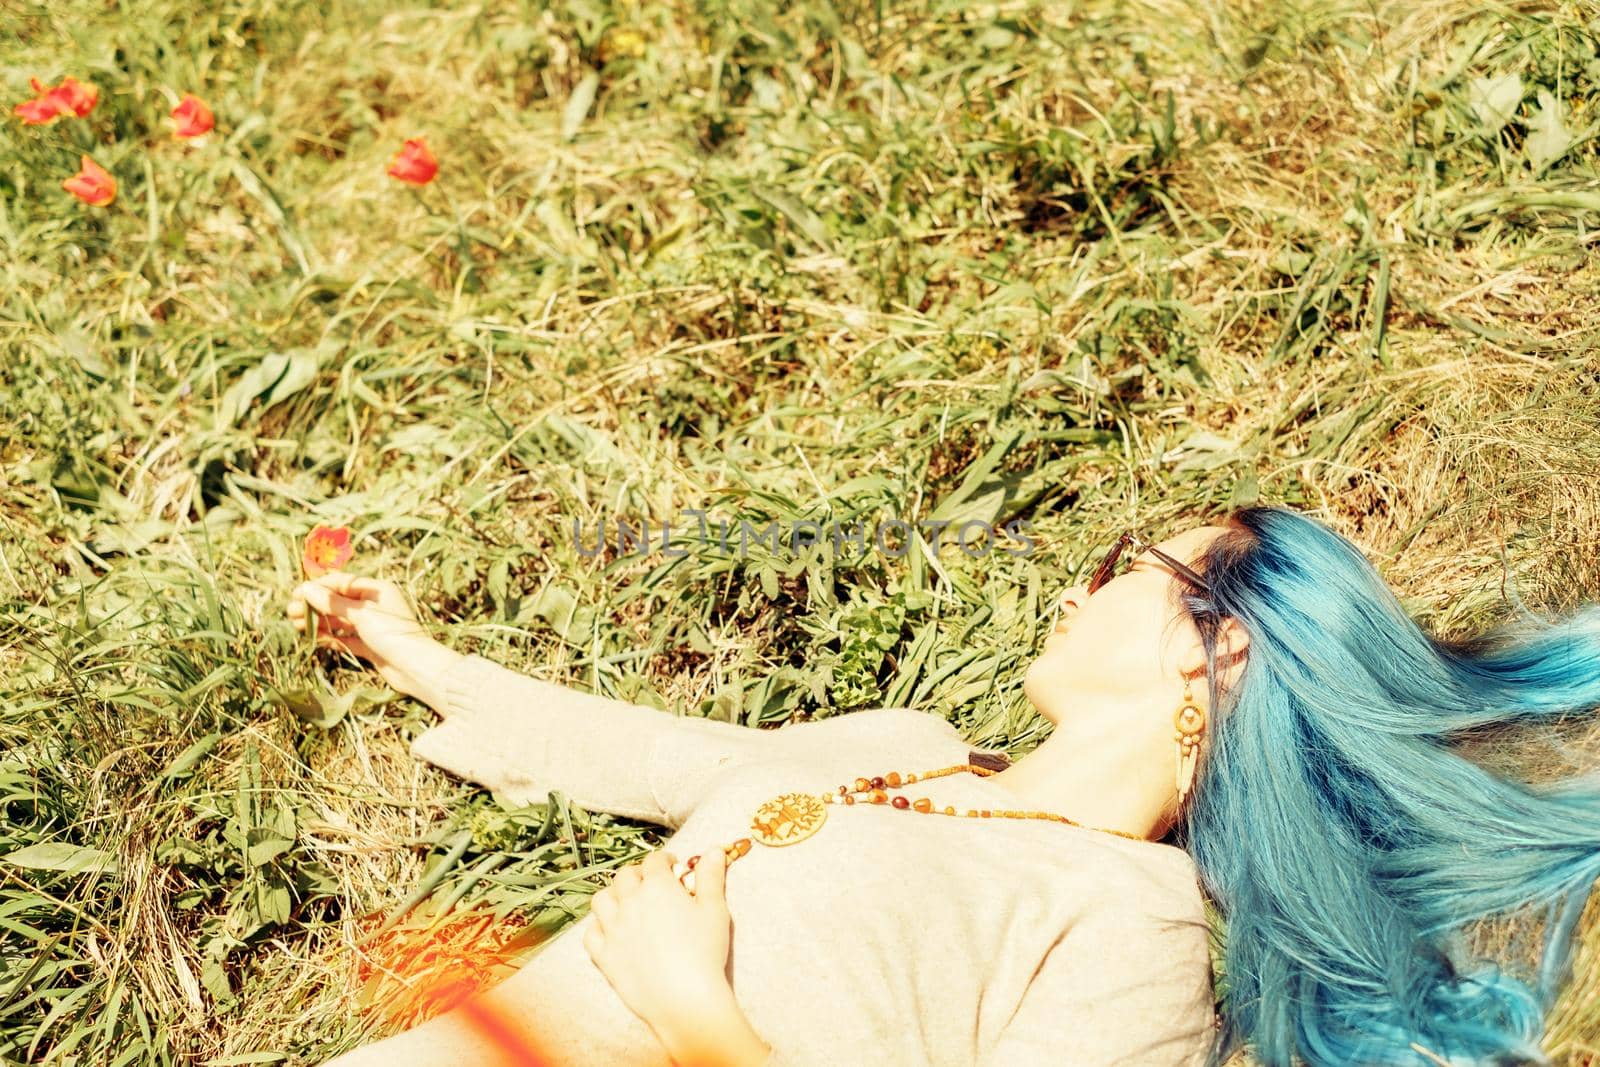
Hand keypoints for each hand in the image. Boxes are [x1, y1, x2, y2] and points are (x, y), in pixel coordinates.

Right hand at [287, 573, 453, 706]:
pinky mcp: (371, 645)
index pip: (343, 583)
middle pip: (339, 602)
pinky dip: (331, 637)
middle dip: (315, 606)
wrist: (415, 668)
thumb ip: (333, 603)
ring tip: (296, 625)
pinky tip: (314, 638)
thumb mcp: (361, 615)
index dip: (318, 587)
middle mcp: (374, 606)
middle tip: (291, 612)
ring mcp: (372, 626)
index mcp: (376, 590)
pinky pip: (346, 638)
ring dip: (319, 622)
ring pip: (340, 621)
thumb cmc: (391, 634)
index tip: (297, 594)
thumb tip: (307, 589)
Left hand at [585, 847, 760, 1063]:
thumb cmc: (705, 953)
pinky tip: (611, 932)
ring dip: (613, 896)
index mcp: (657, 887)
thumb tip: (714, 850)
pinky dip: (598, 928)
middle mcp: (630, 902)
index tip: (673, 868)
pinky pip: (590, 934)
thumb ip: (711, 877)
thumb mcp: (715, 909)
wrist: (685, 999)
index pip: (655, 861)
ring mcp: (613, 929)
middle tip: (651, 885)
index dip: (665, 861)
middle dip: (638, 875)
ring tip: (626, 903)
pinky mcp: (604, 956)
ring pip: (601, 900)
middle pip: (625, 876)